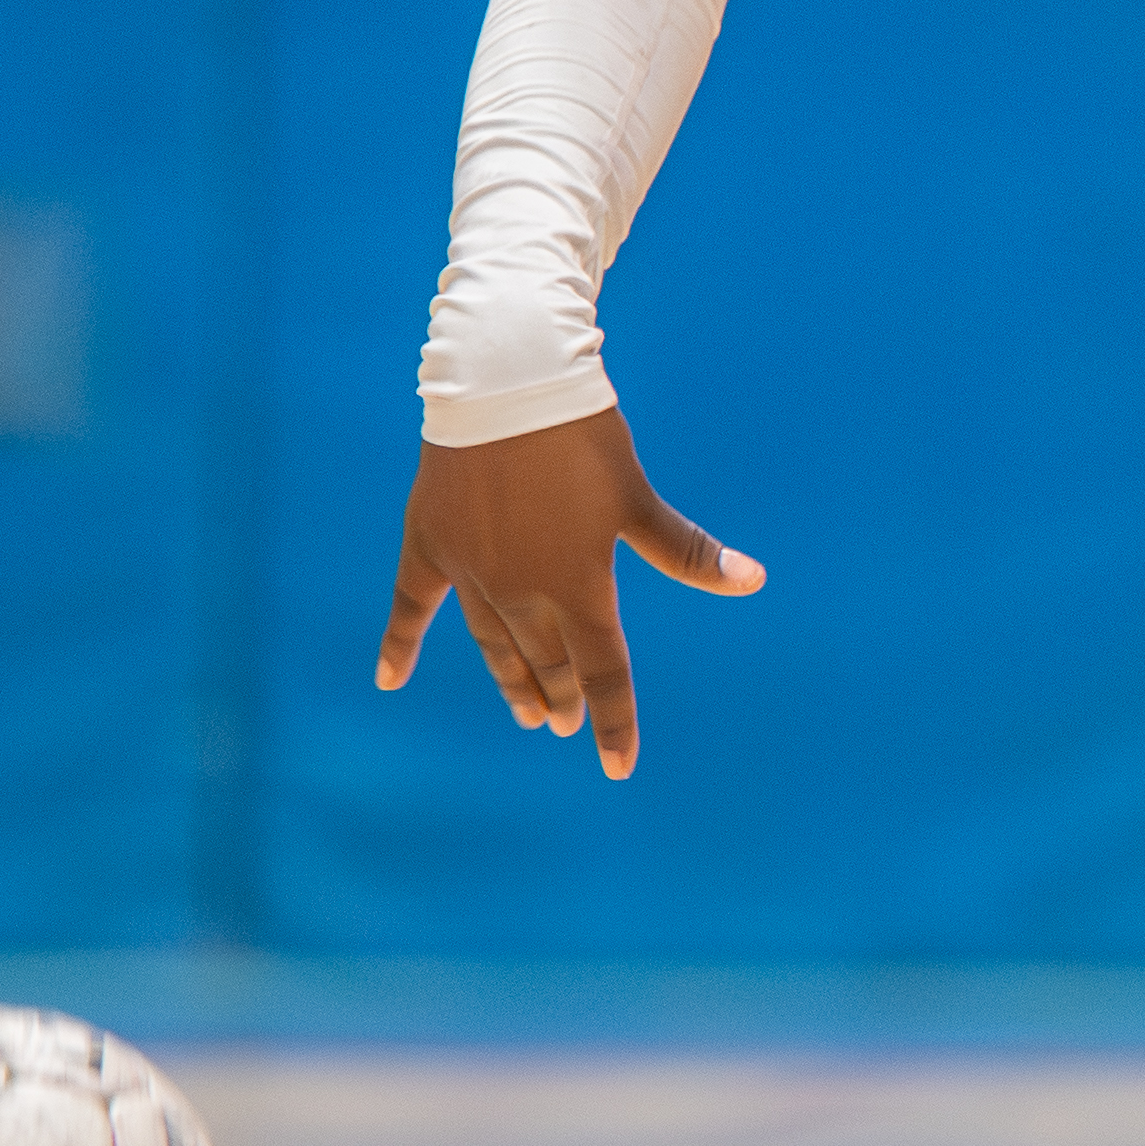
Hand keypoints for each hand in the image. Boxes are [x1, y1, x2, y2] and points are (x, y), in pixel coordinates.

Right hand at [374, 407, 761, 779]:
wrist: (507, 380)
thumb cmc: (582, 436)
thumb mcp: (637, 498)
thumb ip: (686, 552)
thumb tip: (754, 581)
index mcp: (578, 587)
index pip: (603, 672)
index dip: (614, 721)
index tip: (617, 765)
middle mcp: (522, 593)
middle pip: (547, 662)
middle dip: (561, 697)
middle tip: (565, 721)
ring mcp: (471, 573)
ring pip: (494, 645)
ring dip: (512, 680)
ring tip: (525, 711)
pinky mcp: (431, 544)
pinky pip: (412, 605)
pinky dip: (401, 643)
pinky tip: (390, 679)